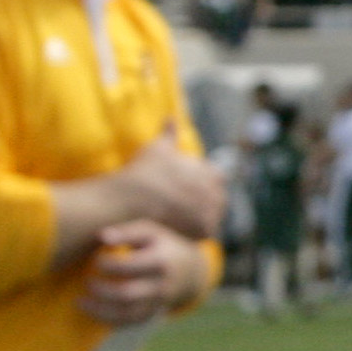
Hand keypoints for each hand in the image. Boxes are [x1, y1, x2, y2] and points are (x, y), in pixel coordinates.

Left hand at [79, 223, 210, 323]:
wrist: (191, 270)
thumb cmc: (161, 244)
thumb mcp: (150, 231)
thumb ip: (127, 232)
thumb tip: (102, 237)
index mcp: (160, 261)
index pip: (129, 266)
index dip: (106, 264)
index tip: (96, 259)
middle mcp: (161, 285)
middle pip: (127, 294)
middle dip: (102, 290)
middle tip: (88, 281)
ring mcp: (157, 302)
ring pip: (127, 314)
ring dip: (100, 310)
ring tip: (80, 302)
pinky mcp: (152, 313)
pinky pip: (129, 322)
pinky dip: (108, 320)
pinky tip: (92, 311)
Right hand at [96, 141, 225, 243]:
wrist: (133, 200)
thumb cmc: (145, 171)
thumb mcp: (159, 147)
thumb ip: (170, 132)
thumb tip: (171, 117)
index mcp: (214, 174)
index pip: (215, 177)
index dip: (199, 181)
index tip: (183, 185)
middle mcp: (219, 193)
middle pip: (215, 198)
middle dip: (202, 200)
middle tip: (180, 204)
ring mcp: (214, 214)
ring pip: (211, 216)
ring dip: (200, 216)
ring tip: (179, 216)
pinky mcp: (206, 232)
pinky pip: (204, 233)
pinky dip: (194, 231)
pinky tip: (180, 228)